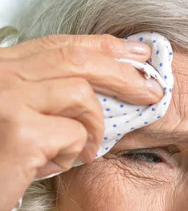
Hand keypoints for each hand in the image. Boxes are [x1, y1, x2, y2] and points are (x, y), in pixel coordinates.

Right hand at [0, 34, 163, 210]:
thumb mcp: (14, 114)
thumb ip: (44, 94)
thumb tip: (100, 89)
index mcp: (2, 66)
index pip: (60, 44)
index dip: (104, 46)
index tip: (136, 53)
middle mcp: (1, 73)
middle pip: (77, 59)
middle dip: (123, 74)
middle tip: (151, 90)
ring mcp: (7, 99)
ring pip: (81, 95)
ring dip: (95, 127)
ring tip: (86, 150)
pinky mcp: (19, 132)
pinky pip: (73, 135)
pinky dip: (73, 154)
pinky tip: (53, 166)